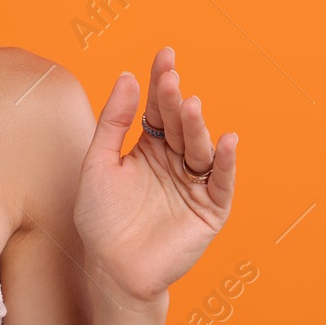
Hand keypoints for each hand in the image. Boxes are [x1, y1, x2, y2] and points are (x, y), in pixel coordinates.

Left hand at [71, 48, 237, 310]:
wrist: (111, 269)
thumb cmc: (100, 218)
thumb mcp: (98, 163)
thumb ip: (113, 121)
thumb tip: (128, 76)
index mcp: (148, 148)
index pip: (157, 109)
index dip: (161, 83)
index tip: (165, 55)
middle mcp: (174, 161)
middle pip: (178, 125)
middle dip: (176, 101)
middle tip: (172, 78)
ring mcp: (193, 184)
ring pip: (199, 149)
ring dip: (197, 127)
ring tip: (191, 105)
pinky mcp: (209, 210)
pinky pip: (220, 183)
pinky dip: (225, 163)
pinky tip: (226, 141)